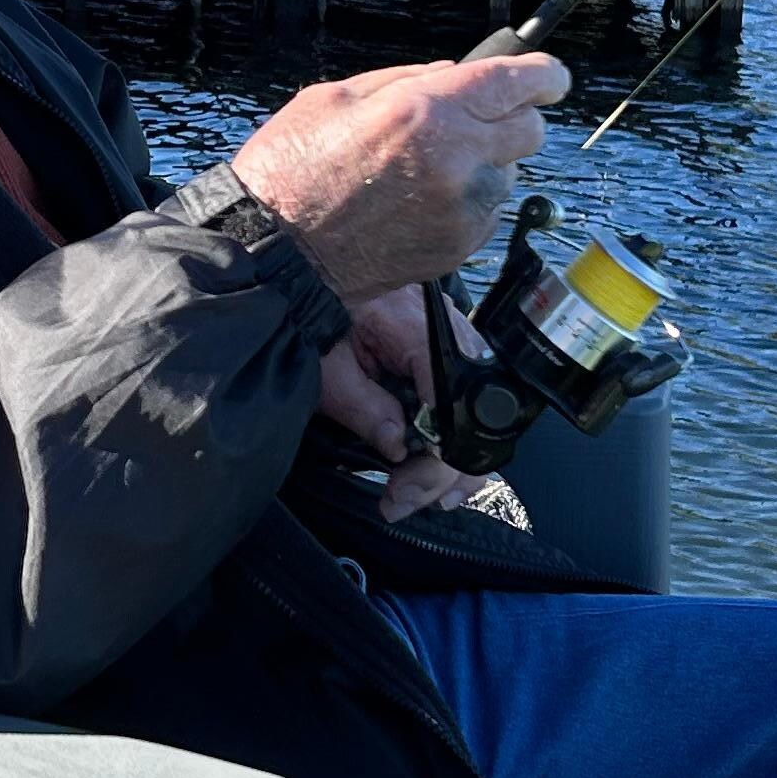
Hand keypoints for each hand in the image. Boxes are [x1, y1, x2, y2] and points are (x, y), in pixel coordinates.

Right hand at [233, 54, 566, 296]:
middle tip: (474, 122)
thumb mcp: (333, 97)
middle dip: (512, 118)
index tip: (552, 76)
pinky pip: (489, 213)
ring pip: (510, 173)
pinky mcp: (459, 247)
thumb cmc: (291, 173)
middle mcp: (455, 159)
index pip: (516, 82)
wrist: (278, 255)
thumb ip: (403, 79)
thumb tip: (453, 72)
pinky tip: (422, 202)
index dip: (544, 74)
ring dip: (486, 164)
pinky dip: (469, 202)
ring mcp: (462, 209)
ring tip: (428, 170)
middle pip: (530, 130)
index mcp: (424, 111)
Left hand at [315, 286, 495, 520]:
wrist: (304, 276)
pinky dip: (447, 437)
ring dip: (448, 460)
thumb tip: (400, 448)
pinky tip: (430, 469)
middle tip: (402, 501)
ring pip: (472, 411)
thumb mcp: (326, 370)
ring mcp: (448, 337)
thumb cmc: (308, 312)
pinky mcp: (439, 349)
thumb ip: (365, 409)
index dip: (435, 457)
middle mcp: (447, 330)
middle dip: (441, 469)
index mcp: (419, 329)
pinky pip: (459, 398)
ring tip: (417, 495)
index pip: (451, 404)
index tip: (406, 489)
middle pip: (470, 413)